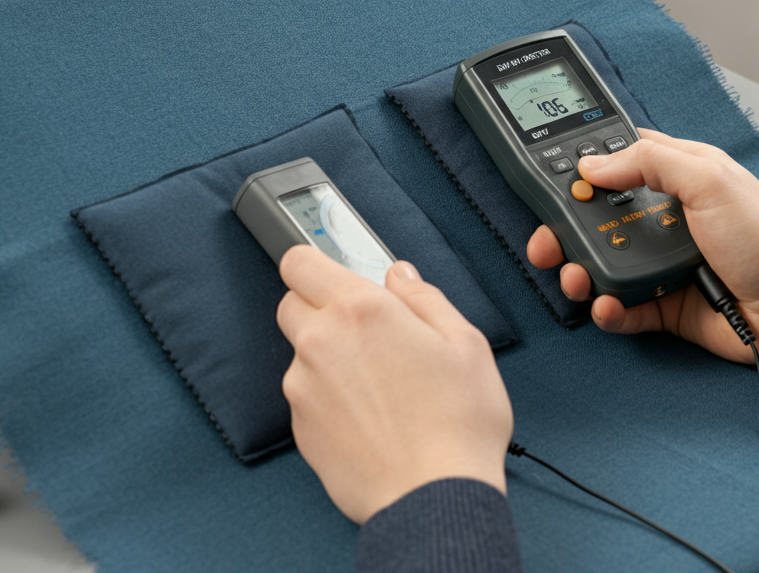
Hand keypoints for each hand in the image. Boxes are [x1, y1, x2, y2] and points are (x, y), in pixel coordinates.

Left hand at [276, 245, 512, 524]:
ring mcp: (304, 388)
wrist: (433, 496)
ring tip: (383, 385)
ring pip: (303, 354)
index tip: (334, 271)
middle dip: (323, 308)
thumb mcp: (466, 344)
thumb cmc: (457, 424)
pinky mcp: (301, 428)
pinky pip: (307, 396)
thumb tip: (401, 275)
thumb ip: (425, 298)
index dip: (316, 263)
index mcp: (362, 311)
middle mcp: (321, 344)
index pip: (301, 262)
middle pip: (293, 304)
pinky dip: (330, 398)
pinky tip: (372, 415)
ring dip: (330, 357)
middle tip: (370, 331)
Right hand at [527, 129, 758, 369]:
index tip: (553, 184)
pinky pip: (622, 308)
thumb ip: (651, 162)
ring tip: (577, 279)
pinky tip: (606, 307)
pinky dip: (607, 310)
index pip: (618, 165)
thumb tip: (594, 164)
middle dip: (565, 231)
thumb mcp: (710, 180)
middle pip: (597, 220)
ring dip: (579, 272)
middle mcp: (666, 220)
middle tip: (547, 244)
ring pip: (602, 266)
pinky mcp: (665, 308)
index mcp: (678, 178)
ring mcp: (664, 265)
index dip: (583, 172)